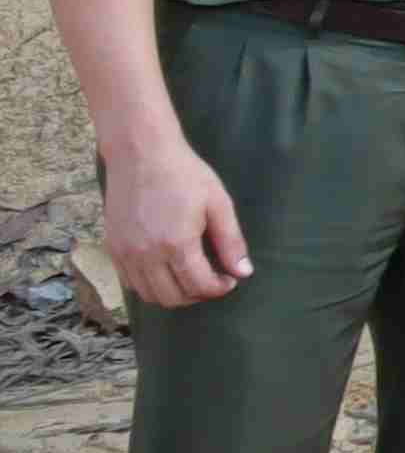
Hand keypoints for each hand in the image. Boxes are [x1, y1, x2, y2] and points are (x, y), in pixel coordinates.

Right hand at [104, 142, 252, 309]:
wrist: (140, 153)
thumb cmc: (184, 174)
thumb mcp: (218, 203)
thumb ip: (230, 241)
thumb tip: (243, 272)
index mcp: (176, 244)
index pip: (198, 286)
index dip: (219, 289)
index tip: (229, 280)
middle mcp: (146, 254)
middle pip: (172, 298)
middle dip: (197, 295)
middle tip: (212, 281)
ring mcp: (125, 253)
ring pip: (148, 295)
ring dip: (173, 295)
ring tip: (191, 278)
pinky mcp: (112, 248)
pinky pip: (129, 282)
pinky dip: (149, 286)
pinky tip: (166, 270)